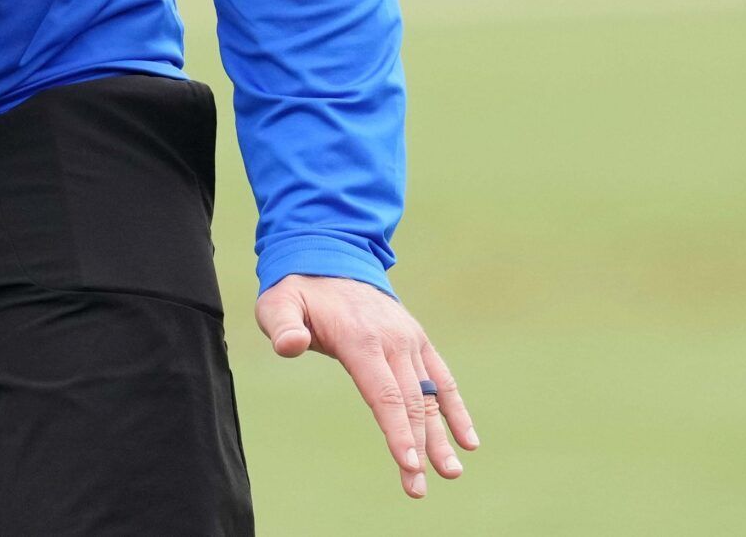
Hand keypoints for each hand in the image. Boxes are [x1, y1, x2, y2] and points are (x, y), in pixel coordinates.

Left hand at [256, 274, 475, 498]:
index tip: (407, 463)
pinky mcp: (417, 342)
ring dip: (441, 436)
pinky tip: (468, 442)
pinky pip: (442, 379)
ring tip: (451, 473)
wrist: (330, 256)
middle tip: (418, 489)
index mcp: (360, 338)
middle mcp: (392, 341)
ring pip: (430, 396)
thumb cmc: (298, 291)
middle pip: (410, 402)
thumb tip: (290, 345)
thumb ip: (282, 326)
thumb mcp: (277, 303)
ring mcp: (409, 341)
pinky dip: (456, 409)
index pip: (384, 393)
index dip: (397, 430)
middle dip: (418, 447)